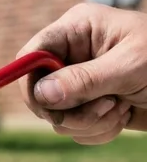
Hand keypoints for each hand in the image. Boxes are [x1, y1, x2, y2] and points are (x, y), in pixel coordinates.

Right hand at [17, 3, 146, 143]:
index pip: (31, 55)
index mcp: (78, 29)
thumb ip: (84, 80)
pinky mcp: (88, 106)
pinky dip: (97, 131)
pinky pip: (73, 130)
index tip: (48, 105)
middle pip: (38, 93)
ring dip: (88, 123)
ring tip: (120, 108)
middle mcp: (73, 55)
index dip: (31, 82)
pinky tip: (122, 116)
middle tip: (103, 108)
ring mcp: (79, 83)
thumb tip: (42, 94)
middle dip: (69, 110)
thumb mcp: (129, 66)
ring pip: (56, 117)